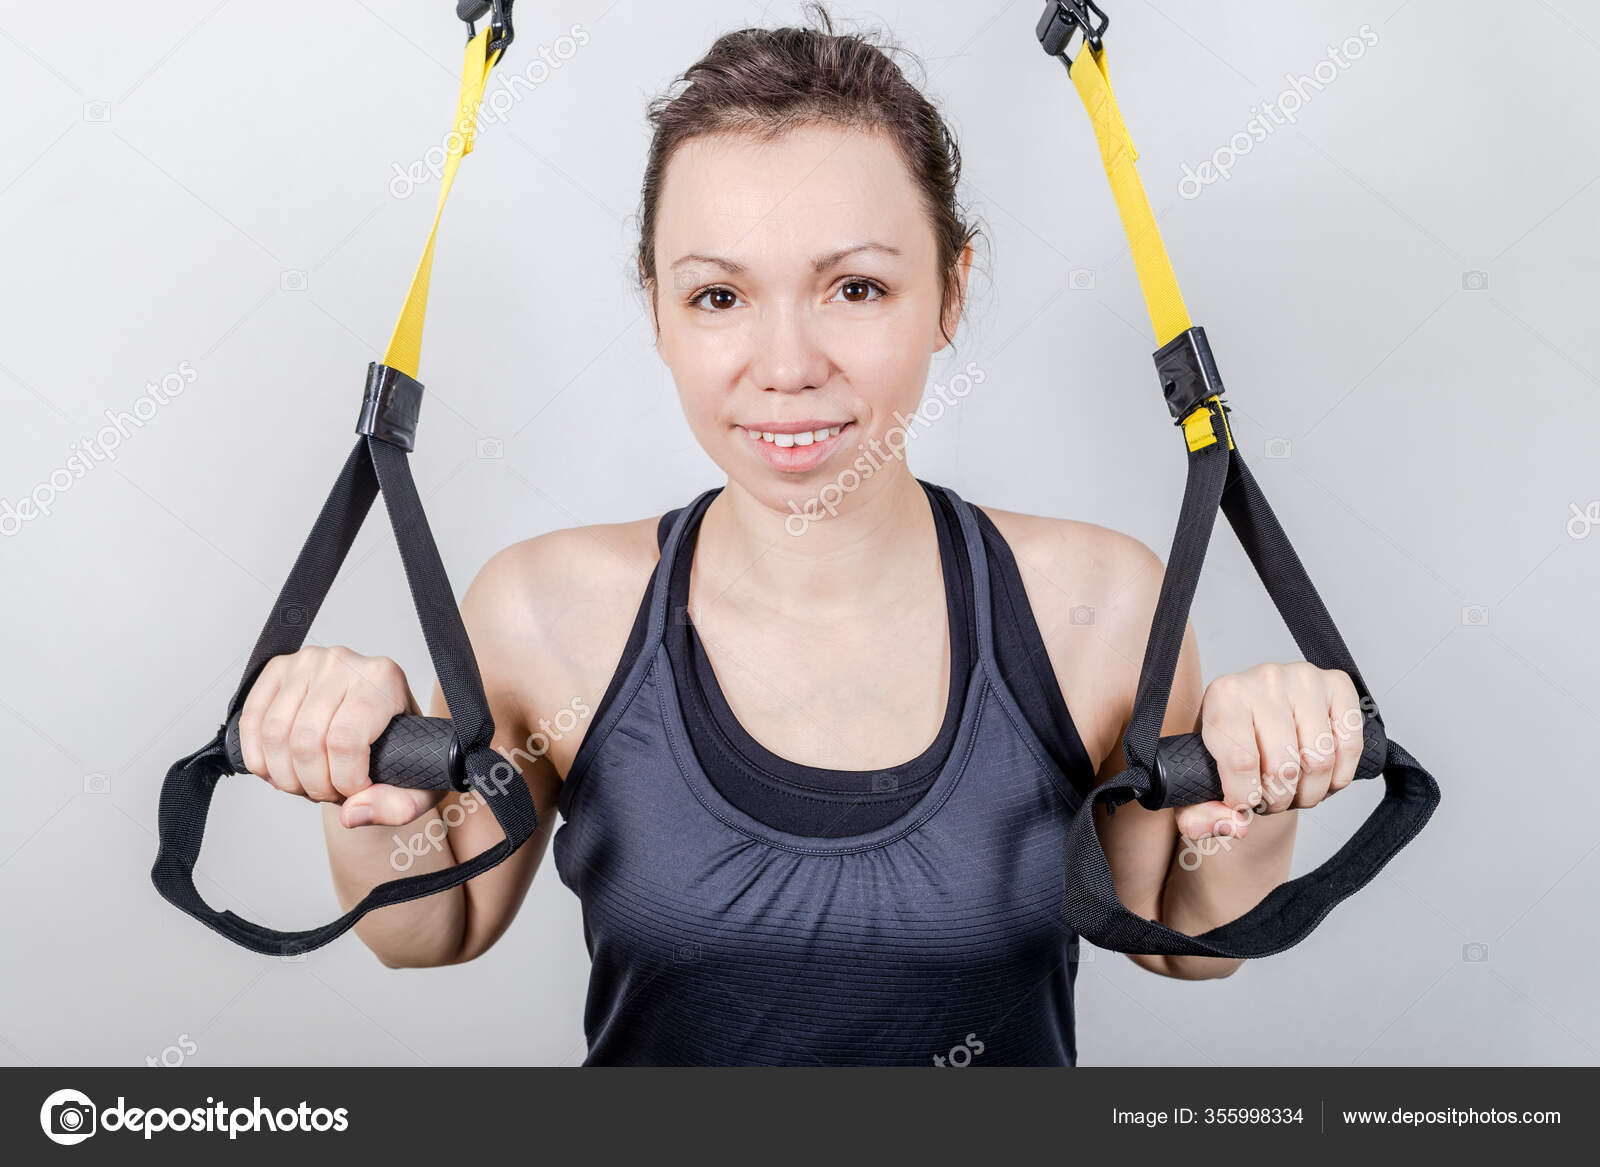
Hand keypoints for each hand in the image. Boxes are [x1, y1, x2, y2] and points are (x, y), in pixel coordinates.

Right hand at [236, 646, 447, 828]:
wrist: (381, 719)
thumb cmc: (401, 745)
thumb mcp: (419, 781)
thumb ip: (398, 806)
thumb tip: (352, 813)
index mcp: (383, 678)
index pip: (346, 741)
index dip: (344, 781)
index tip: (356, 791)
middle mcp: (343, 662)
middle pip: (306, 741)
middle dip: (313, 784)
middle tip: (329, 793)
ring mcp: (306, 662)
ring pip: (275, 735)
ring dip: (285, 776)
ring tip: (307, 783)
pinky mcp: (277, 669)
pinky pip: (251, 721)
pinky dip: (258, 758)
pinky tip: (278, 772)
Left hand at [1174, 662, 1363, 842]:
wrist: (1256, 714)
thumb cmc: (1227, 746)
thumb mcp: (1200, 780)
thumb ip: (1199, 816)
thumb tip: (1236, 825)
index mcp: (1224, 695)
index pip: (1242, 762)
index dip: (1247, 798)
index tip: (1244, 804)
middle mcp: (1264, 679)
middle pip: (1284, 766)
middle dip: (1279, 799)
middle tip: (1272, 800)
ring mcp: (1304, 678)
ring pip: (1320, 760)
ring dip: (1310, 792)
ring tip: (1294, 791)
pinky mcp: (1338, 684)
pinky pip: (1351, 745)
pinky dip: (1339, 776)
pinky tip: (1322, 779)